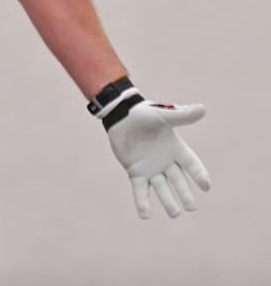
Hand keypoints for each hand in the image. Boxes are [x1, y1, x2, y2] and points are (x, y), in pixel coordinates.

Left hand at [107, 100, 210, 218]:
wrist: (120, 115)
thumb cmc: (143, 113)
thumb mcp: (162, 115)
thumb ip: (181, 115)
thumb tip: (202, 109)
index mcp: (175, 148)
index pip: (191, 164)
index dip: (199, 174)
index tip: (205, 185)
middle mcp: (166, 161)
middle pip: (178, 181)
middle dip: (184, 194)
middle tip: (191, 207)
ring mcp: (151, 168)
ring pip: (162, 188)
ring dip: (168, 201)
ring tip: (175, 214)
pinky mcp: (136, 171)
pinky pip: (140, 189)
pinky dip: (143, 202)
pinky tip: (145, 215)